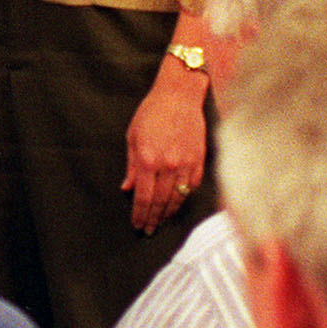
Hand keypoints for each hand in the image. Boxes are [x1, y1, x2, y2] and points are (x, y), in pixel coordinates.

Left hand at [123, 69, 209, 233]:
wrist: (179, 96)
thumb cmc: (151, 113)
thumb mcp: (132, 136)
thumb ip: (131, 166)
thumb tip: (127, 188)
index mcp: (148, 160)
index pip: (143, 197)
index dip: (140, 214)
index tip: (137, 225)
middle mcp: (167, 165)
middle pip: (160, 202)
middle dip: (153, 218)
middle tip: (148, 230)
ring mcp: (186, 164)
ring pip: (178, 198)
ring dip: (168, 213)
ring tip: (161, 221)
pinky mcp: (199, 161)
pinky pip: (191, 187)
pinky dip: (184, 198)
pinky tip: (177, 204)